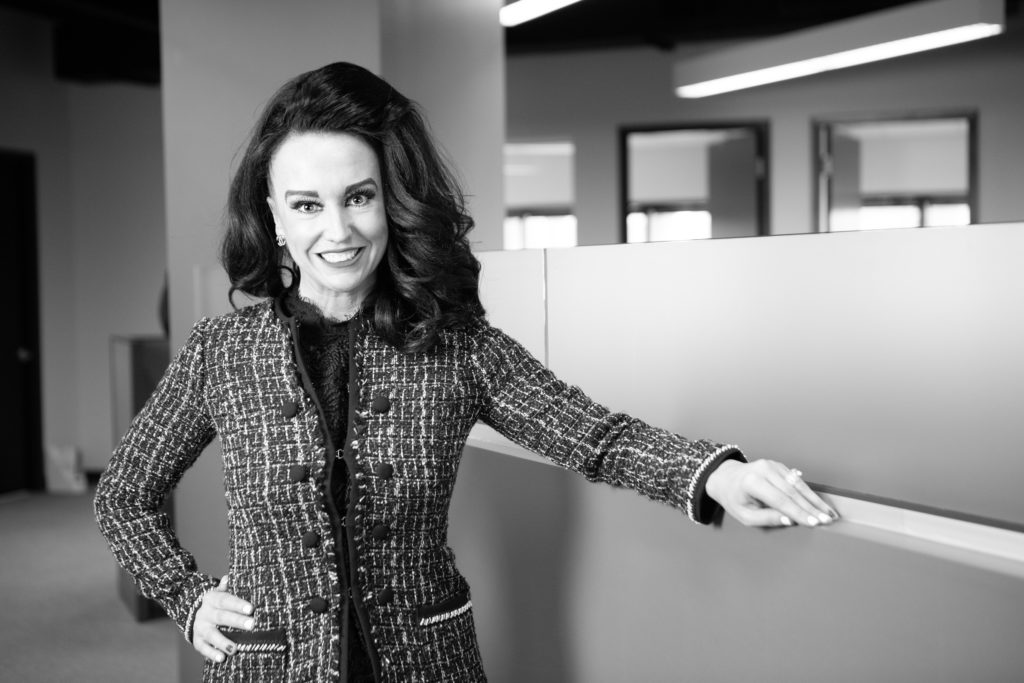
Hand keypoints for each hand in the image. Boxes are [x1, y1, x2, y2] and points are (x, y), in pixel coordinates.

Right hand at [192, 575, 254, 662]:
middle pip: (221, 617)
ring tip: (235, 649)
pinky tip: (222, 658)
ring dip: (223, 642)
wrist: (193, 614)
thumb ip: (225, 587)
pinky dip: (211, 653)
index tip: (251, 608)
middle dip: (237, 621)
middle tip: (252, 625)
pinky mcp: (197, 641)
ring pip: (211, 634)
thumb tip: (228, 577)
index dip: (238, 604)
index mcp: (212, 599)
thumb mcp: (219, 593)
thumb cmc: (217, 604)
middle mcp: (205, 613)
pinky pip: (203, 648)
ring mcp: (200, 628)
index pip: (225, 600)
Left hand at [705, 459, 837, 527]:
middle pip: (793, 491)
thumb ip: (768, 518)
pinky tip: (820, 504)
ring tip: (829, 514)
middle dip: (812, 507)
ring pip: (798, 485)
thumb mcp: (745, 515)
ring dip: (815, 500)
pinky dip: (809, 493)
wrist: (727, 478)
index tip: (814, 522)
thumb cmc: (734, 499)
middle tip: (827, 520)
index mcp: (752, 482)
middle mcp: (763, 470)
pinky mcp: (779, 466)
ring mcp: (772, 465)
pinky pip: (797, 481)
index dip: (799, 512)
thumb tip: (791, 520)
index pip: (780, 500)